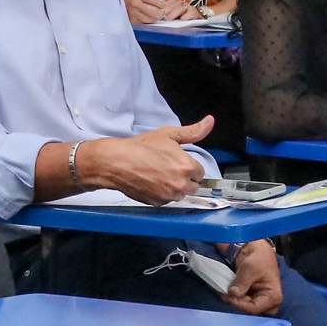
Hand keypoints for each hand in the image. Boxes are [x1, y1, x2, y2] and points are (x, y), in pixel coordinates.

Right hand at [79, 119, 211, 203]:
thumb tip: (209, 122)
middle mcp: (180, 184)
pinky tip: (153, 182)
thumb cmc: (140, 147)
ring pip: (181, 194)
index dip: (189, 166)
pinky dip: (163, 194)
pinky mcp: (158, 203)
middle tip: (168, 168)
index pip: (201, 173)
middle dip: (185, 178)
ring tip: (160, 174)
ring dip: (175, 187)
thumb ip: (193, 131)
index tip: (178, 162)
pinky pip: (167, 201)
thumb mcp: (168, 134)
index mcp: (187, 166)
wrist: (117, 162)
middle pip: (193, 186)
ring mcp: (169, 196)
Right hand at [122, 0, 179, 24]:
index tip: (164, 5)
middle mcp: (135, 5)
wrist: (115, 5)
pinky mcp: (133, 23)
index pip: (157, 1)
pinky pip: (145, 23)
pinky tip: (146, 17)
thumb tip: (164, 4)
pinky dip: (148, 21)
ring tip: (153, 14)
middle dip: (161, 13)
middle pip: (155, 12)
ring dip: (155, 18)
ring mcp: (133, 15)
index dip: (163, 4)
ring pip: (151, 19)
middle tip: (161, 12)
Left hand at [222, 240, 281, 316]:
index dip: (239, 304)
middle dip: (237, 305)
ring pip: (244, 309)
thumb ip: (242, 282)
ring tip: (225, 292)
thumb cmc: (259, 258)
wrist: (256, 249)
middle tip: (226, 295)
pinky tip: (227, 293)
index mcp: (273, 297)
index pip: (254, 309)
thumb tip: (232, 294)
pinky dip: (233, 299)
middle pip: (250, 312)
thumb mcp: (250, 268)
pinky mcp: (251, 299)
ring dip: (234, 302)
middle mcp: (268, 303)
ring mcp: (259, 301)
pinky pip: (241, 304)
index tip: (227, 295)